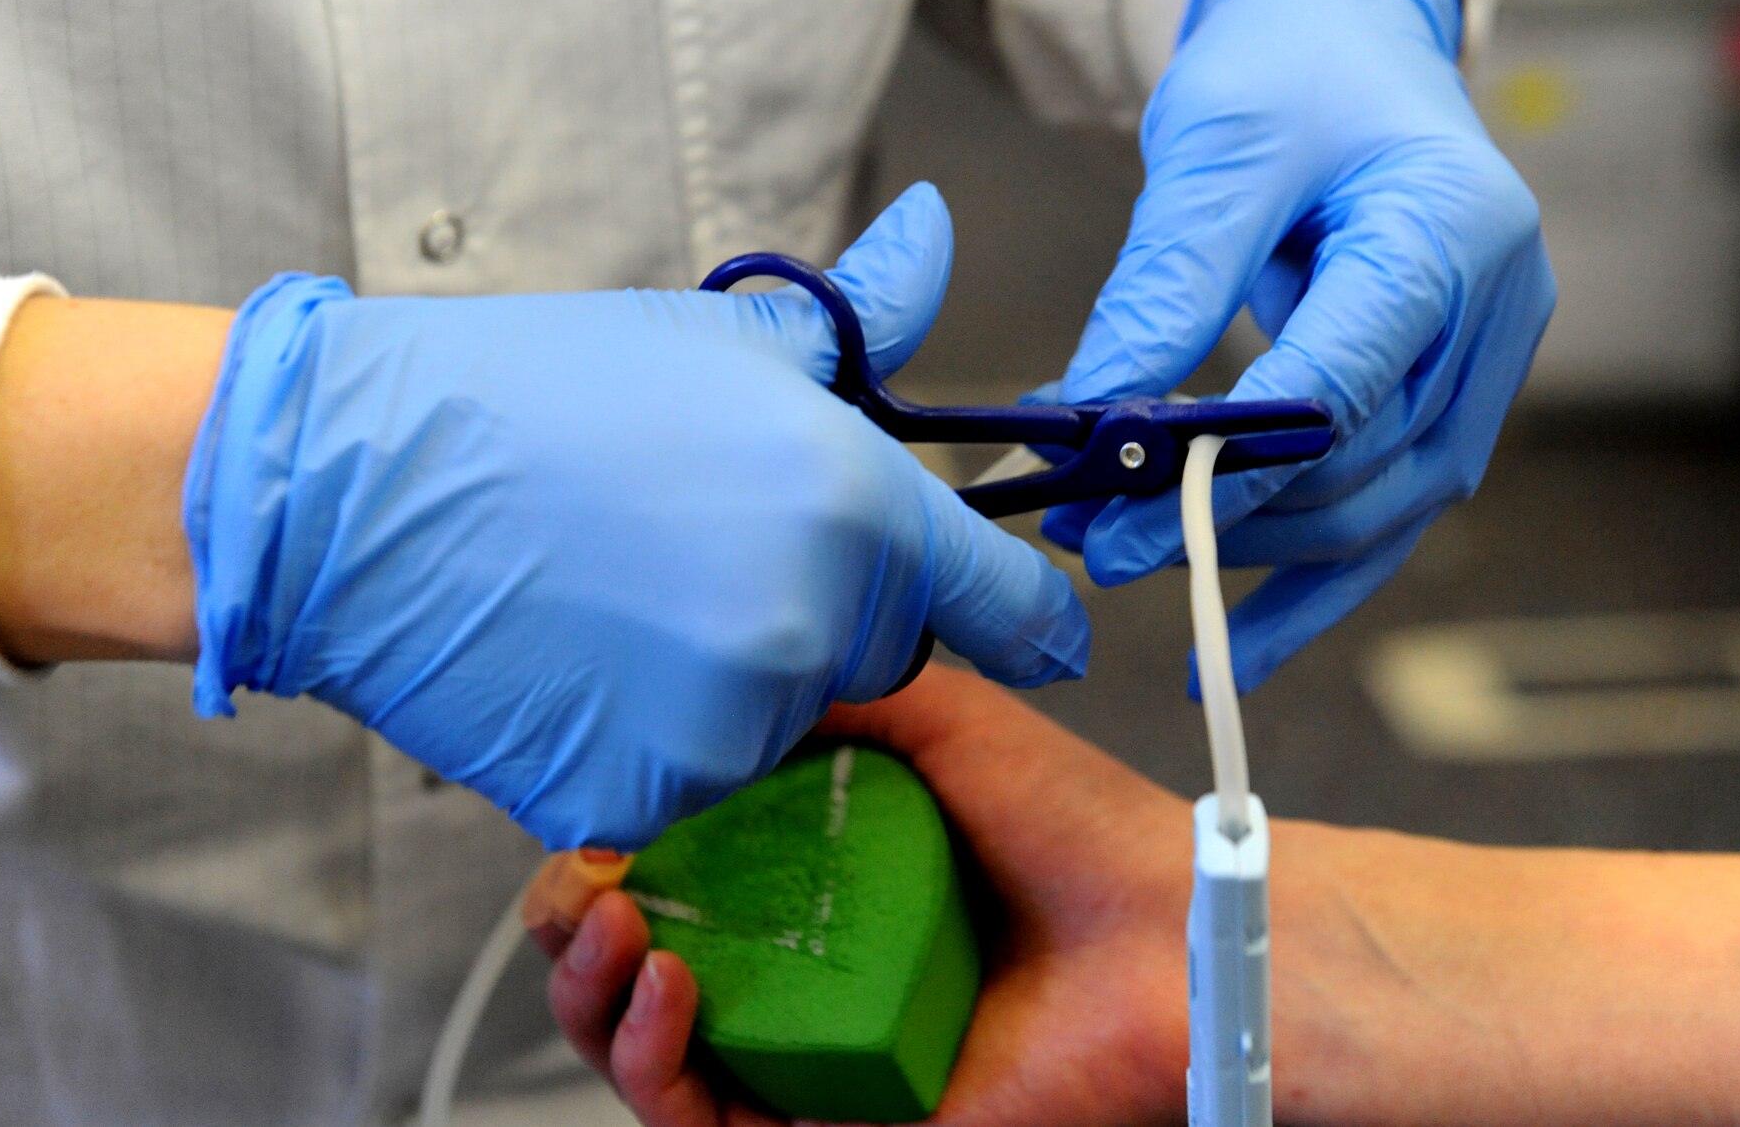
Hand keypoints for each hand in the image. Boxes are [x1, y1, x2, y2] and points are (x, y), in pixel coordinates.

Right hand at [184, 185, 1088, 849]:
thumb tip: (935, 231)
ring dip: (738, 672)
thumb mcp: (722, 337)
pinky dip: (655, 732)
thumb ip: (866, 316)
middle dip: (837, 607)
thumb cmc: (538, 391)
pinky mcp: (635, 795)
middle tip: (719, 541)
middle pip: (885, 651)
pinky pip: (693, 773)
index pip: (1008, 605)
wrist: (350, 481)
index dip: (1027, 616)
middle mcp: (809, 629)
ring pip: (785, 716)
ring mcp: (721, 725)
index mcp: (855, 508)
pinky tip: (583, 654)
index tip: (1032, 629)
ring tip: (626, 589)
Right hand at [530, 664, 1194, 1126]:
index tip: (590, 820)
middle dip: (572, 934)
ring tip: (617, 932)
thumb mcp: (937, 717)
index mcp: (811, 875)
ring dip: (595, 1001)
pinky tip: (670, 994)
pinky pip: (710, 1126)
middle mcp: (801, 967)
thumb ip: (832, 684)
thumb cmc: (1077, 831)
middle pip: (630, 974)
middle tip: (581, 891)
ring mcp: (813, 1054)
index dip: (601, 855)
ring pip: (649, 1058)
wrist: (1167, 934)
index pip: (661, 877)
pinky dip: (657, 1071)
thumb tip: (718, 660)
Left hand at [1053, 0, 1554, 690]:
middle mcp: (1498, 309)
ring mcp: (1485, 365)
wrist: (1350, 36)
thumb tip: (1095, 417)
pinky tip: (1235, 647)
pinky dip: (1309, 582)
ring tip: (1126, 566)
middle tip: (1094, 545)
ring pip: (1379, 510)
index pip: (1344, 383)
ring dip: (1253, 555)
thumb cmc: (1289, 66)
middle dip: (1225, 520)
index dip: (1227, 468)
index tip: (1113, 517)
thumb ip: (1169, 281)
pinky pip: (1385, 513)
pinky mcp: (1448, 401)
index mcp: (1456, 227)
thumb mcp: (1217, 144)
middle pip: (1364, 463)